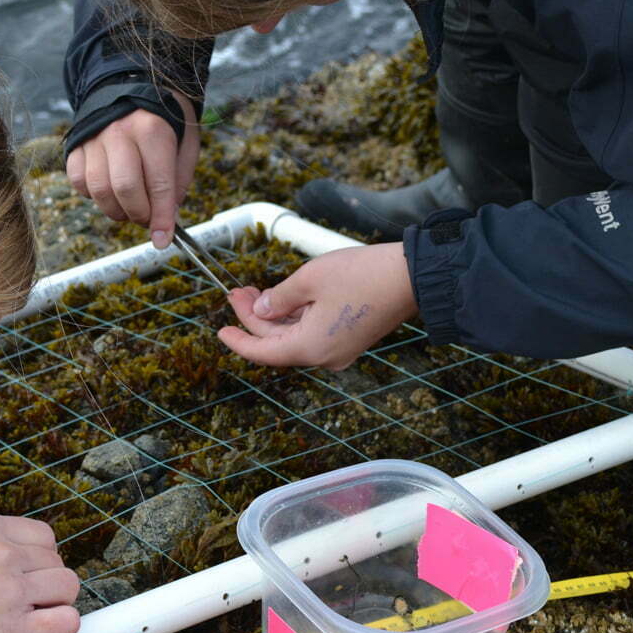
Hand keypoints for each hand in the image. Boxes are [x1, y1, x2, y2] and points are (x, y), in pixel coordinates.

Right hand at [0, 513, 79, 632]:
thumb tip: (8, 561)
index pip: (43, 536)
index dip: (41, 559)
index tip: (31, 575)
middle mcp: (1, 555)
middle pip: (56, 563)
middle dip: (46, 584)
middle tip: (25, 603)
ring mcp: (11, 592)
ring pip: (67, 588)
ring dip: (57, 604)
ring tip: (33, 618)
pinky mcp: (16, 632)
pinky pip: (66, 623)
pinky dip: (62, 629)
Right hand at [66, 88, 201, 247]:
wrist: (129, 85)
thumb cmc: (163, 119)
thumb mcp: (184, 143)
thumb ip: (177, 181)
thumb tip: (167, 219)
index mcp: (152, 130)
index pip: (158, 184)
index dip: (162, 218)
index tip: (163, 240)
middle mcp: (120, 132)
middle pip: (124, 189)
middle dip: (138, 214)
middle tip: (147, 218)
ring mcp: (94, 138)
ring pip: (98, 190)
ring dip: (115, 210)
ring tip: (128, 207)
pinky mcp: (76, 145)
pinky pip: (79, 182)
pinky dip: (93, 196)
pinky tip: (108, 190)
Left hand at [217, 243, 417, 369]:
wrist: (412, 277)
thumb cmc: (363, 275)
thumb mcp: (309, 280)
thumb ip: (278, 299)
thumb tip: (261, 310)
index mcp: (310, 348)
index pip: (262, 352)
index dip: (238, 341)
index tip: (220, 330)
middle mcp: (324, 356)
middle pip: (277, 342)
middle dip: (254, 317)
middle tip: (237, 291)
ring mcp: (339, 350)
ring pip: (295, 337)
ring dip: (274, 316)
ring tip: (255, 290)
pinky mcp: (350, 340)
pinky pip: (313, 333)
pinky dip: (295, 318)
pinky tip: (282, 297)